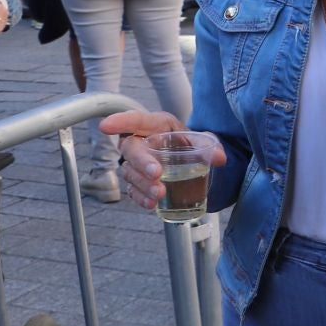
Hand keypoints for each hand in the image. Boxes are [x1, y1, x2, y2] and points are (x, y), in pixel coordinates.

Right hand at [101, 110, 223, 209]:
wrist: (190, 159)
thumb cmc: (190, 142)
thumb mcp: (202, 140)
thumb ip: (210, 146)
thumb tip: (219, 158)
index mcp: (155, 125)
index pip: (135, 120)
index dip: (120, 121)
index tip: (105, 126)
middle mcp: (142, 142)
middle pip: (131, 149)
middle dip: (141, 161)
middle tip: (156, 173)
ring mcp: (136, 163)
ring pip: (130, 172)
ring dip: (143, 184)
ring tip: (159, 193)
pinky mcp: (138, 181)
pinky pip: (133, 190)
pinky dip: (140, 198)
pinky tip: (151, 204)